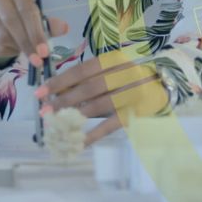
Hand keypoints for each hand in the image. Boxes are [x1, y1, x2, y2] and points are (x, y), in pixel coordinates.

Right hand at [0, 0, 69, 62]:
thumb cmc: (22, 21)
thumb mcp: (38, 21)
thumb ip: (49, 26)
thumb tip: (64, 28)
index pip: (27, 11)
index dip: (36, 33)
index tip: (44, 52)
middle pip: (12, 22)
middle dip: (27, 44)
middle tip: (37, 61)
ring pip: (2, 36)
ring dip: (16, 48)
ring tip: (23, 50)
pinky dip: (6, 52)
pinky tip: (11, 49)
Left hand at [37, 50, 167, 145]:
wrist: (161, 86)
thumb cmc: (127, 78)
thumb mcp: (108, 72)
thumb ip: (86, 80)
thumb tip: (56, 91)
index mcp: (114, 60)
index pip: (83, 70)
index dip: (60, 81)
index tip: (41, 91)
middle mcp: (124, 74)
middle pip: (89, 88)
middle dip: (64, 100)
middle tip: (45, 110)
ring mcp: (131, 94)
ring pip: (99, 105)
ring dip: (75, 115)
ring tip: (57, 123)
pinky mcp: (135, 113)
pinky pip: (110, 125)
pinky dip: (93, 134)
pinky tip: (78, 141)